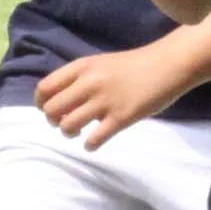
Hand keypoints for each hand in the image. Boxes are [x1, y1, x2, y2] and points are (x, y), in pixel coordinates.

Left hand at [38, 41, 184, 149]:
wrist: (168, 65)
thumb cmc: (133, 66)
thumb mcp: (99, 64)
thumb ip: (78, 79)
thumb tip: (57, 102)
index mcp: (81, 67)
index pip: (45, 88)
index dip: (42, 104)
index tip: (49, 109)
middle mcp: (89, 83)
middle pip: (51, 111)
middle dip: (54, 121)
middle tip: (66, 122)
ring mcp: (105, 101)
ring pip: (67, 127)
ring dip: (70, 134)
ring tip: (80, 132)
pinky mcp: (121, 118)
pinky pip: (94, 140)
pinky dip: (89, 145)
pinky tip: (94, 142)